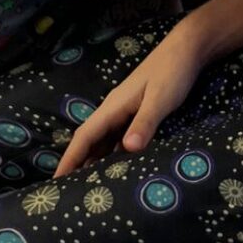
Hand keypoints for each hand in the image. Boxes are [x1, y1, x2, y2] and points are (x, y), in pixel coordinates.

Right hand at [54, 21, 205, 175]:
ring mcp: (125, 111)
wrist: (186, 50)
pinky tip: (118, 168)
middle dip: (77, 164)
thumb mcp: (160, 99)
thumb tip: (128, 149)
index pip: (85, 136)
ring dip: (95, 161)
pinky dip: (114, 154)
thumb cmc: (172, 72)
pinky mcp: (137, 112)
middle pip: (90, 141)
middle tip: (69, 192)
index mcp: (113, 107)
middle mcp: (114, 110)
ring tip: (89, 186)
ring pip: (104, 140)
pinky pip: (119, 138)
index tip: (56, 180)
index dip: (70, 159)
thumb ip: (145, 123)